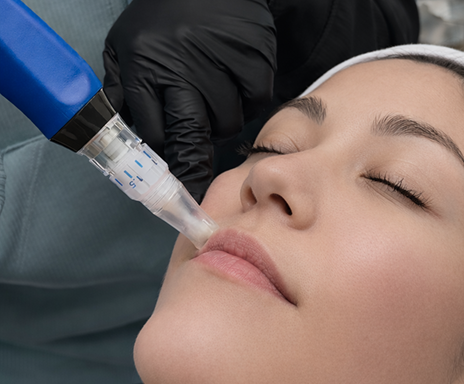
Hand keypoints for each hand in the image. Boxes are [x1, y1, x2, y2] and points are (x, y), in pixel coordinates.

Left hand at [103, 0, 275, 202]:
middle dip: (192, 169)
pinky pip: (256, 104)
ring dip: (221, 124)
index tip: (169, 175)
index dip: (161, 157)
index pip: (153, 134)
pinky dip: (250, 104)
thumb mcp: (124, 46)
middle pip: (189, 138)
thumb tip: (112, 132)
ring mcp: (221, 66)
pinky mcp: (254, 61)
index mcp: (145, 68)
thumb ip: (118, 90)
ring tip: (213, 100)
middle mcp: (182, 70)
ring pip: (226, 125)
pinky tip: (237, 87)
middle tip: (197, 190)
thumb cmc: (163, 18)